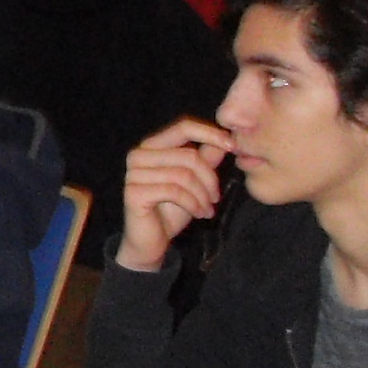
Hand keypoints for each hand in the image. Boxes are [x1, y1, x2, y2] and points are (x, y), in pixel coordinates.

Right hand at [117, 117, 234, 271]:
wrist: (150, 241)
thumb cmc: (171, 209)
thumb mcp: (195, 182)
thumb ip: (206, 159)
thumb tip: (226, 138)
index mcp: (152, 146)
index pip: (184, 127)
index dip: (210, 133)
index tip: (233, 147)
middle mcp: (139, 155)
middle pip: (188, 155)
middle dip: (210, 178)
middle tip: (216, 198)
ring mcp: (133, 173)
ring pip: (183, 175)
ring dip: (203, 195)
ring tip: (208, 209)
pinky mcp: (134, 192)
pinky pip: (174, 191)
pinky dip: (193, 204)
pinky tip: (199, 214)